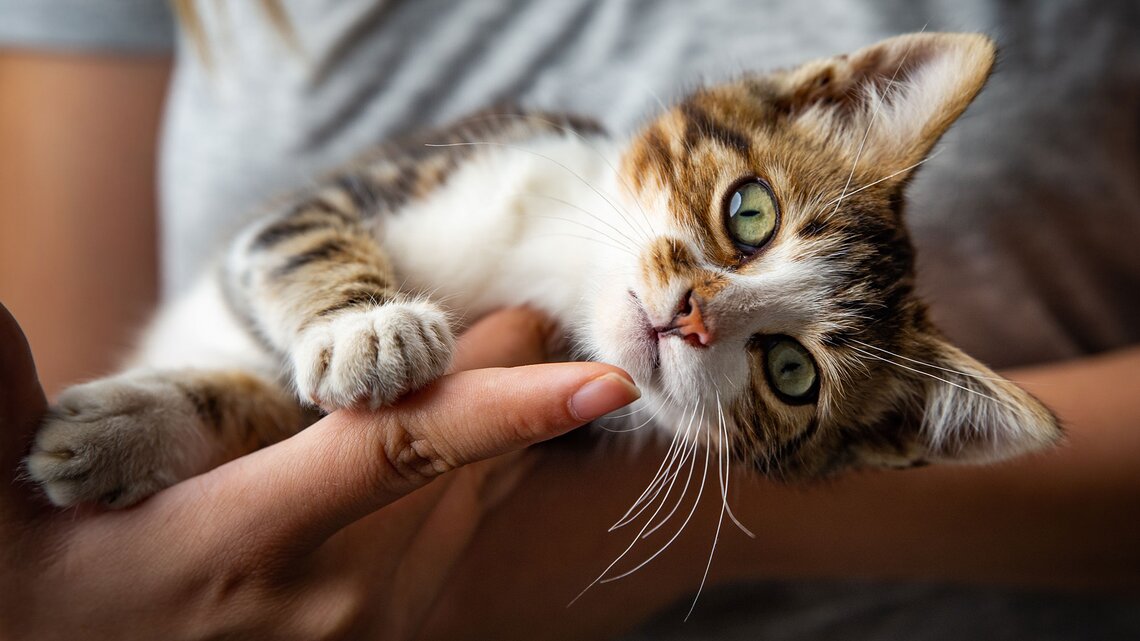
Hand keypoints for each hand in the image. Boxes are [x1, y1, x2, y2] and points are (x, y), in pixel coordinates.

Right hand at [0, 304, 638, 639]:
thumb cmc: (51, 599)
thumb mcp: (9, 514)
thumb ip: (5, 411)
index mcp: (244, 542)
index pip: (394, 450)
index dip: (502, 407)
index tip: (599, 379)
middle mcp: (333, 596)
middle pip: (462, 466)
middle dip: (509, 382)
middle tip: (526, 313)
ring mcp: (375, 633)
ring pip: (477, 505)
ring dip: (506, 432)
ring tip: (509, 360)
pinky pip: (465, 546)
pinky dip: (488, 482)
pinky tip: (488, 450)